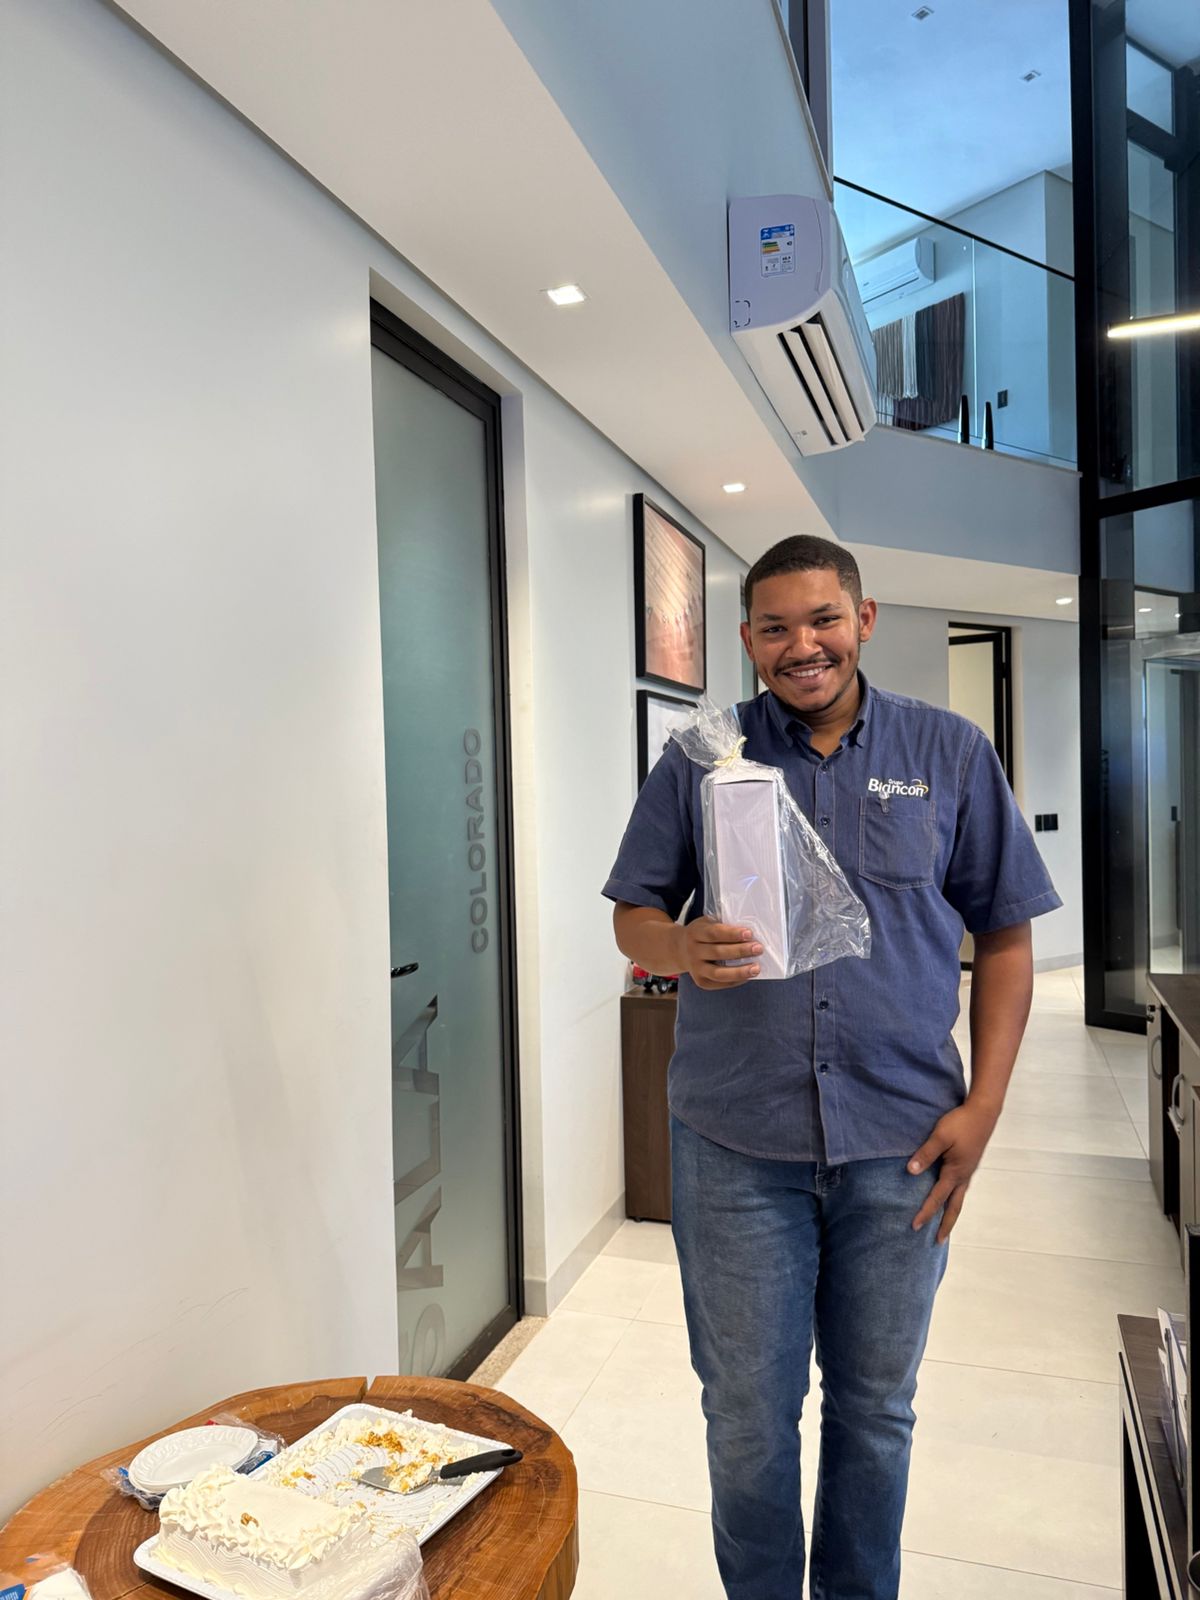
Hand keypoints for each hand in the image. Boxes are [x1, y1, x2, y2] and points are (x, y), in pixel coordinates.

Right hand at [679, 917, 762, 990]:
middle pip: (718, 953)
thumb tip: (750, 933)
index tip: (749, 933)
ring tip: (756, 968)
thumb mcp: (707, 923)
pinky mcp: (700, 981)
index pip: (714, 933)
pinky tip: (748, 976)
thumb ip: (723, 925)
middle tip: (758, 949)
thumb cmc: (701, 934)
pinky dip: (735, 980)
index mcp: (695, 932)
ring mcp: (695, 968)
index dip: (732, 934)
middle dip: (740, 951)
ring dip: (739, 971)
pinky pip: (720, 983)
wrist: (679, 949)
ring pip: (718, 973)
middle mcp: (693, 951)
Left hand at [908, 1101, 1000, 1243]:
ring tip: (944, 1224)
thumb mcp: (940, 1136)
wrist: (984, 1112)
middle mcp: (964, 1176)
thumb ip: (925, 1154)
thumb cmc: (961, 1123)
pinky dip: (955, 1197)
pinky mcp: (970, 1163)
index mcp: (955, 1172)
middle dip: (945, 1225)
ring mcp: (969, 1171)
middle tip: (938, 1241)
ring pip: (959, 1197)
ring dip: (951, 1212)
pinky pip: (961, 1187)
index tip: (914, 1227)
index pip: (937, 1198)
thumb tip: (910, 1172)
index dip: (925, 1213)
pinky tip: (950, 1194)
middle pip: (954, 1207)